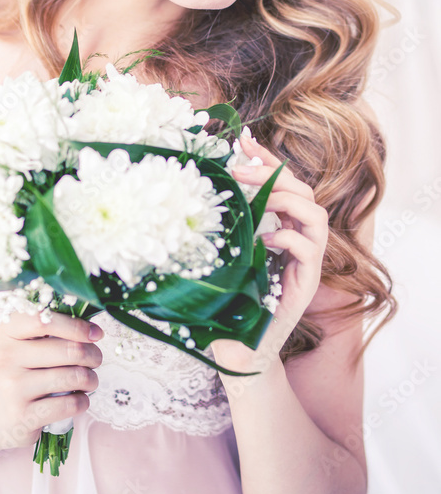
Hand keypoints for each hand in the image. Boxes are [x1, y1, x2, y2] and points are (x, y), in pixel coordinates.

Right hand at [0, 310, 102, 454]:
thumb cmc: (19, 371)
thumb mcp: (23, 344)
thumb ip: (50, 331)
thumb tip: (93, 330)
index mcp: (8, 332)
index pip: (45, 319)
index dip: (76, 325)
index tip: (96, 333)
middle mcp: (6, 357)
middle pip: (68, 350)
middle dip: (92, 355)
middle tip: (96, 359)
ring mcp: (13, 387)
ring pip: (73, 377)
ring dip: (91, 379)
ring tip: (89, 380)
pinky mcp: (23, 416)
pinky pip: (69, 404)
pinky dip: (83, 402)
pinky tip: (78, 399)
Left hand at [211, 132, 328, 379]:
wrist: (239, 352)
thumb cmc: (225, 306)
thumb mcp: (215, 259)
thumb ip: (210, 232)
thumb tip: (176, 201)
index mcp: (278, 230)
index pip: (283, 185)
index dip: (267, 160)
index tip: (243, 141)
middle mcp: (296, 242)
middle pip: (304, 191)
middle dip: (275, 173)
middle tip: (241, 169)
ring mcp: (304, 263)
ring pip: (317, 215)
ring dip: (288, 199)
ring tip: (260, 200)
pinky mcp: (306, 284)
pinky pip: (311, 249)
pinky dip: (291, 236)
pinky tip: (266, 239)